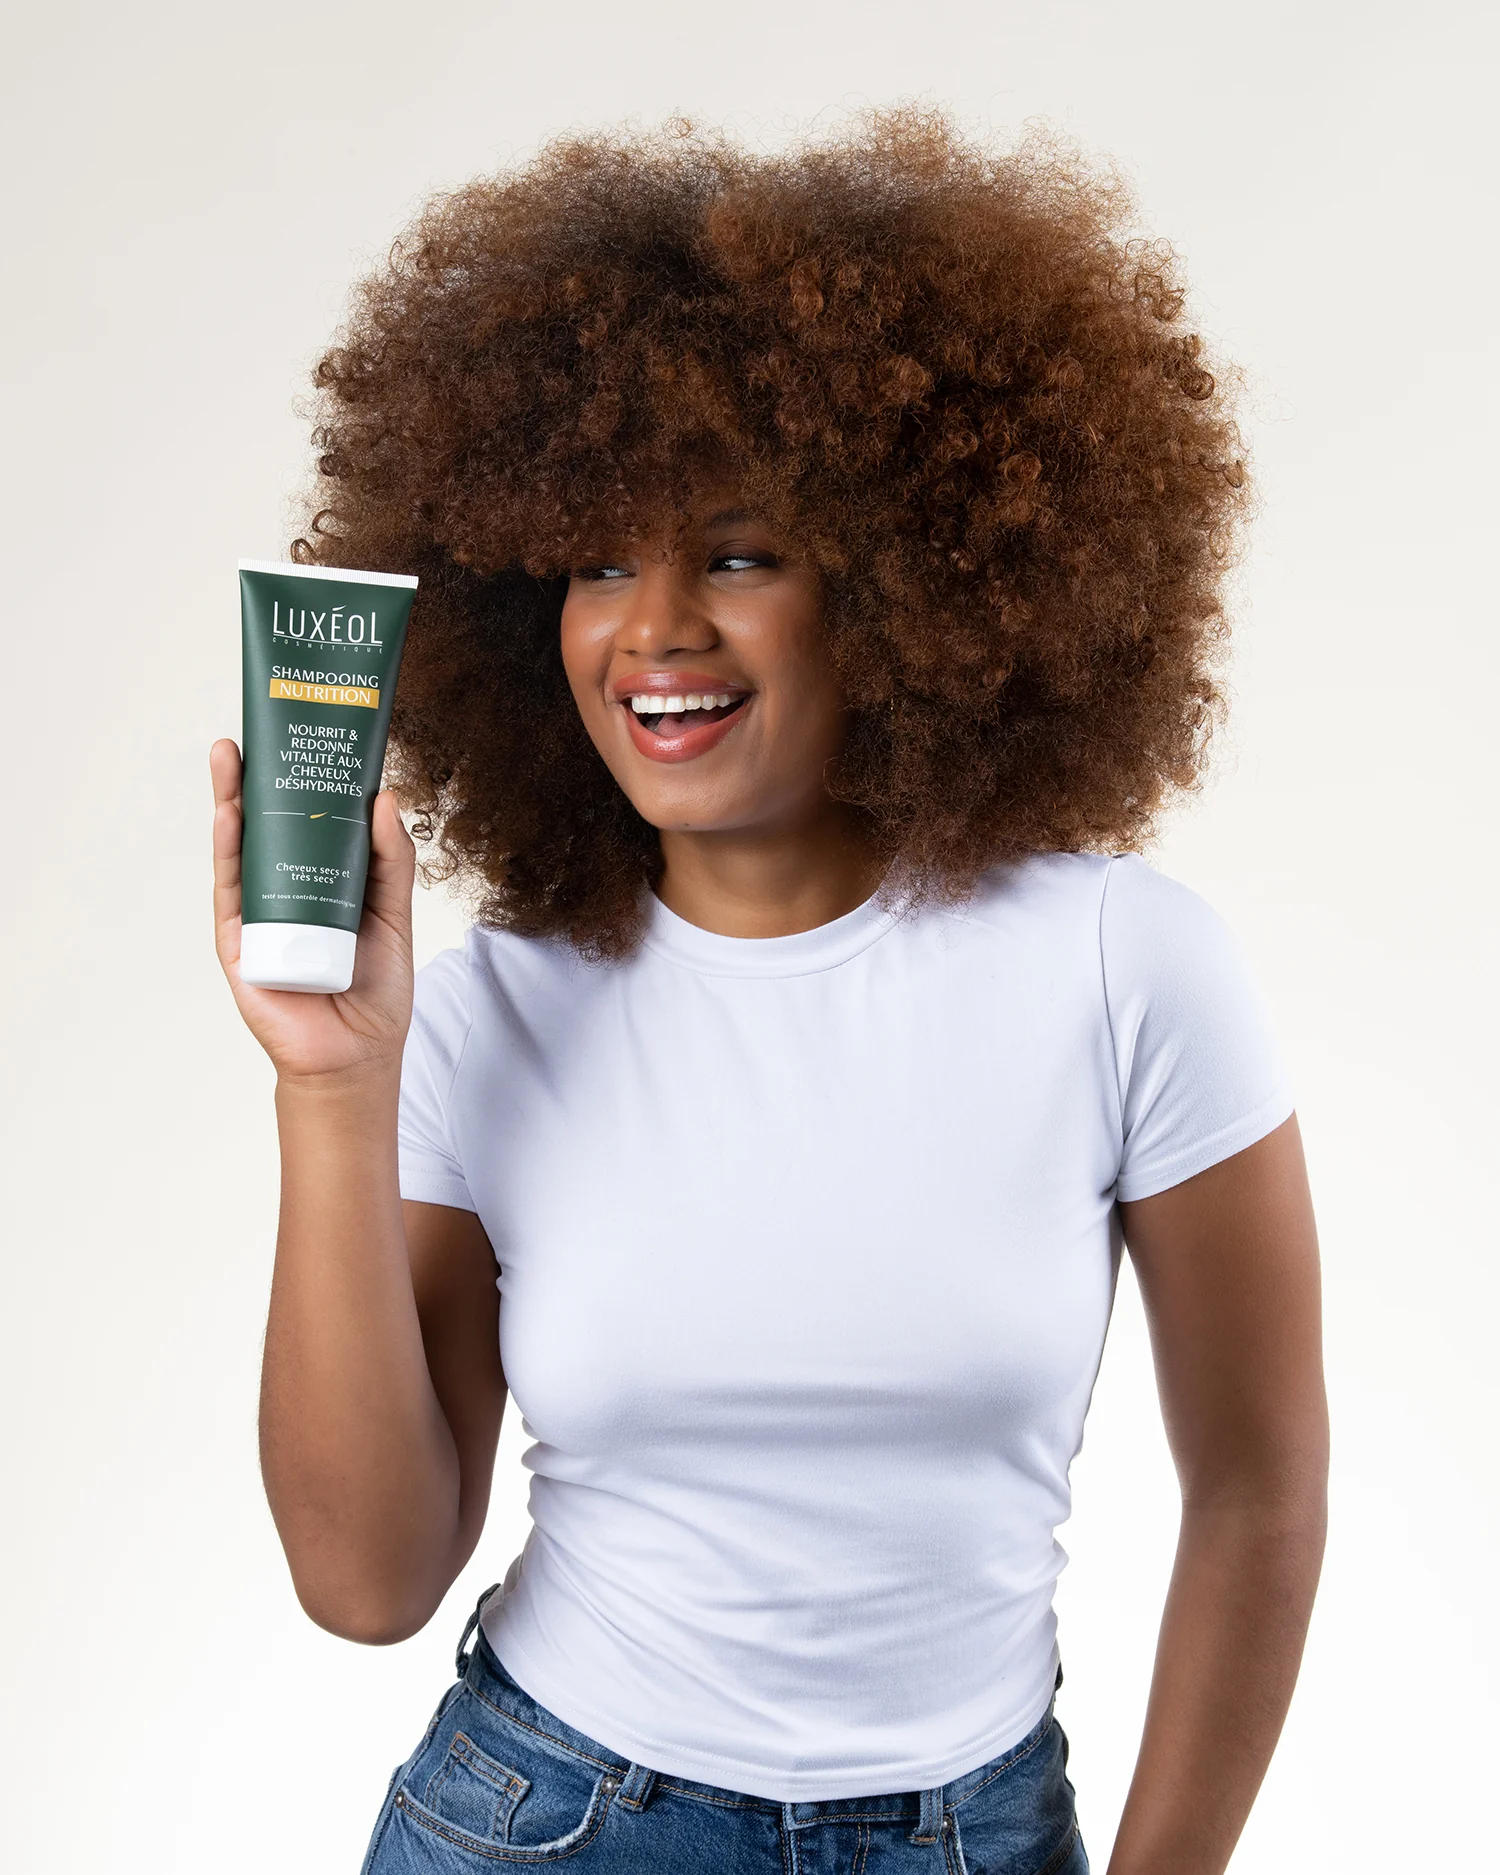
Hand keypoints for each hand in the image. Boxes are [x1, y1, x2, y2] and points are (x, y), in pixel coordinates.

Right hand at [211, 738, 415, 1085]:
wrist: (356, 1055)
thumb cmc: (377, 989)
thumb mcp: (395, 912)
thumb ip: (392, 859)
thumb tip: (385, 797)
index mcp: (323, 880)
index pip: (308, 820)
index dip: (303, 780)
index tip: (302, 733)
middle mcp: (286, 890)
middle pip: (266, 824)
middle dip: (257, 778)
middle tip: (252, 730)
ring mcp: (258, 912)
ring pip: (240, 846)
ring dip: (231, 799)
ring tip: (229, 755)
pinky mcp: (238, 939)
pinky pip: (231, 887)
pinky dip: (228, 848)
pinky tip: (228, 814)